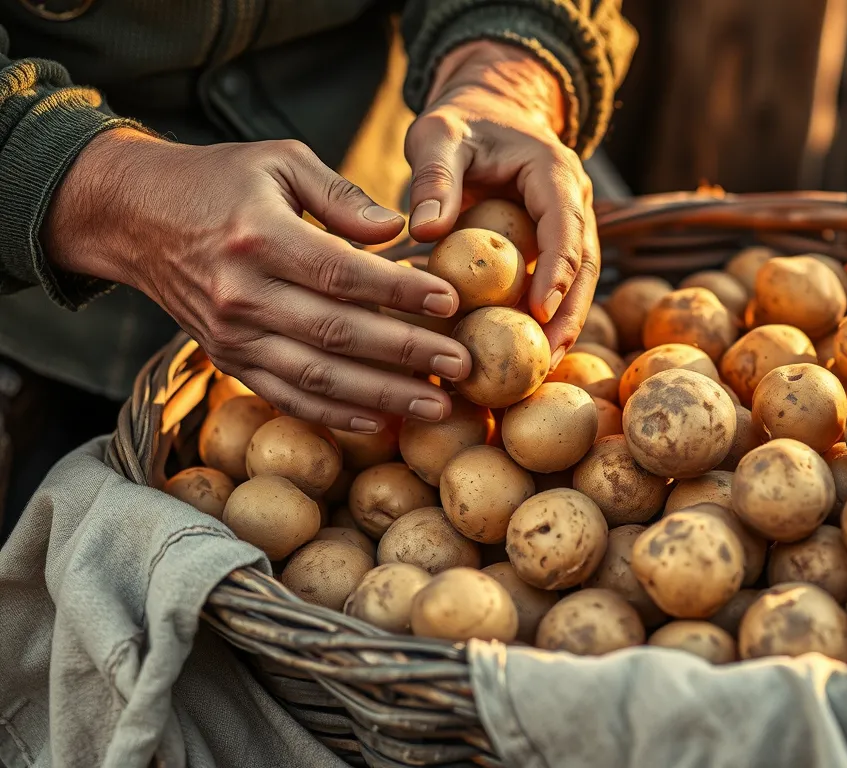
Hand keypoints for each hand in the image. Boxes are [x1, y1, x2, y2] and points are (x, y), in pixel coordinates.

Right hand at [44, 128, 470, 433]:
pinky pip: (285, 396)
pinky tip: (379, 422)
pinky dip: (333, 415)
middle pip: (337, 333)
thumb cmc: (218, 180)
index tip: (451, 302)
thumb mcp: (279, 160)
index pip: (342, 273)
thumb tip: (397, 230)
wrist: (132, 217)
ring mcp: (232, 334)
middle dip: (407, 354)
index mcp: (258, 236)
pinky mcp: (227, 359)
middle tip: (462, 365)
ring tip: (437, 406)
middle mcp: (241, 293)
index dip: (400, 292)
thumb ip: (341, 195)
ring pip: (316, 377)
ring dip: (382, 396)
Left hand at [405, 41, 598, 368]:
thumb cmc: (460, 122)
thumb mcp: (438, 135)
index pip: (565, 226)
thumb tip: (422, 231)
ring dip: (566, 322)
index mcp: (554, 172)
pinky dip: (548, 316)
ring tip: (544, 367)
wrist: (488, 111)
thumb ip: (434, 177)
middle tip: (549, 356)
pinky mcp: (555, 243)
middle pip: (585, 264)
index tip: (540, 312)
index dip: (557, 271)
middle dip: (572, 312)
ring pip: (580, 279)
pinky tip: (528, 352)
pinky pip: (558, 282)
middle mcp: (574, 200)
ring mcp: (570, 223)